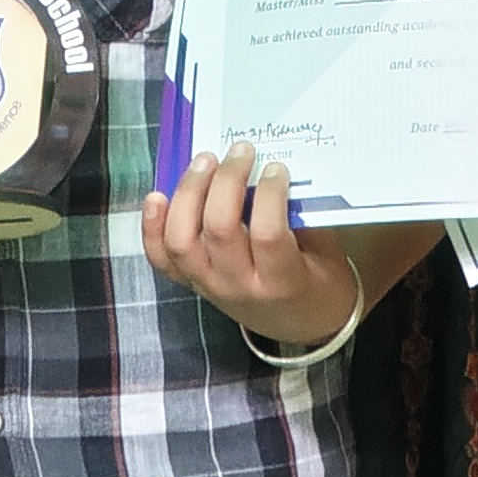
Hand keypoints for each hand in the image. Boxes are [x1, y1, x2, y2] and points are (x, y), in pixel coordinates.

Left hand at [141, 142, 354, 345]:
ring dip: (188, 194)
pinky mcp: (192, 285)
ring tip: (204, 161)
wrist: (303, 324)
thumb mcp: (325, 251)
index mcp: (280, 281)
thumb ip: (300, 215)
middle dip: (226, 181)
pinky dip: (152, 227)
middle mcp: (238, 286)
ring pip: (182, 241)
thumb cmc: (319, 283)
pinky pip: (162, 259)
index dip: (269, 193)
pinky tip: (157, 196)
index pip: (267, 233)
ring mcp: (209, 287)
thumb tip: (274, 168)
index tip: (275, 167)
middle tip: (239, 151)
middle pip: (219, 229)